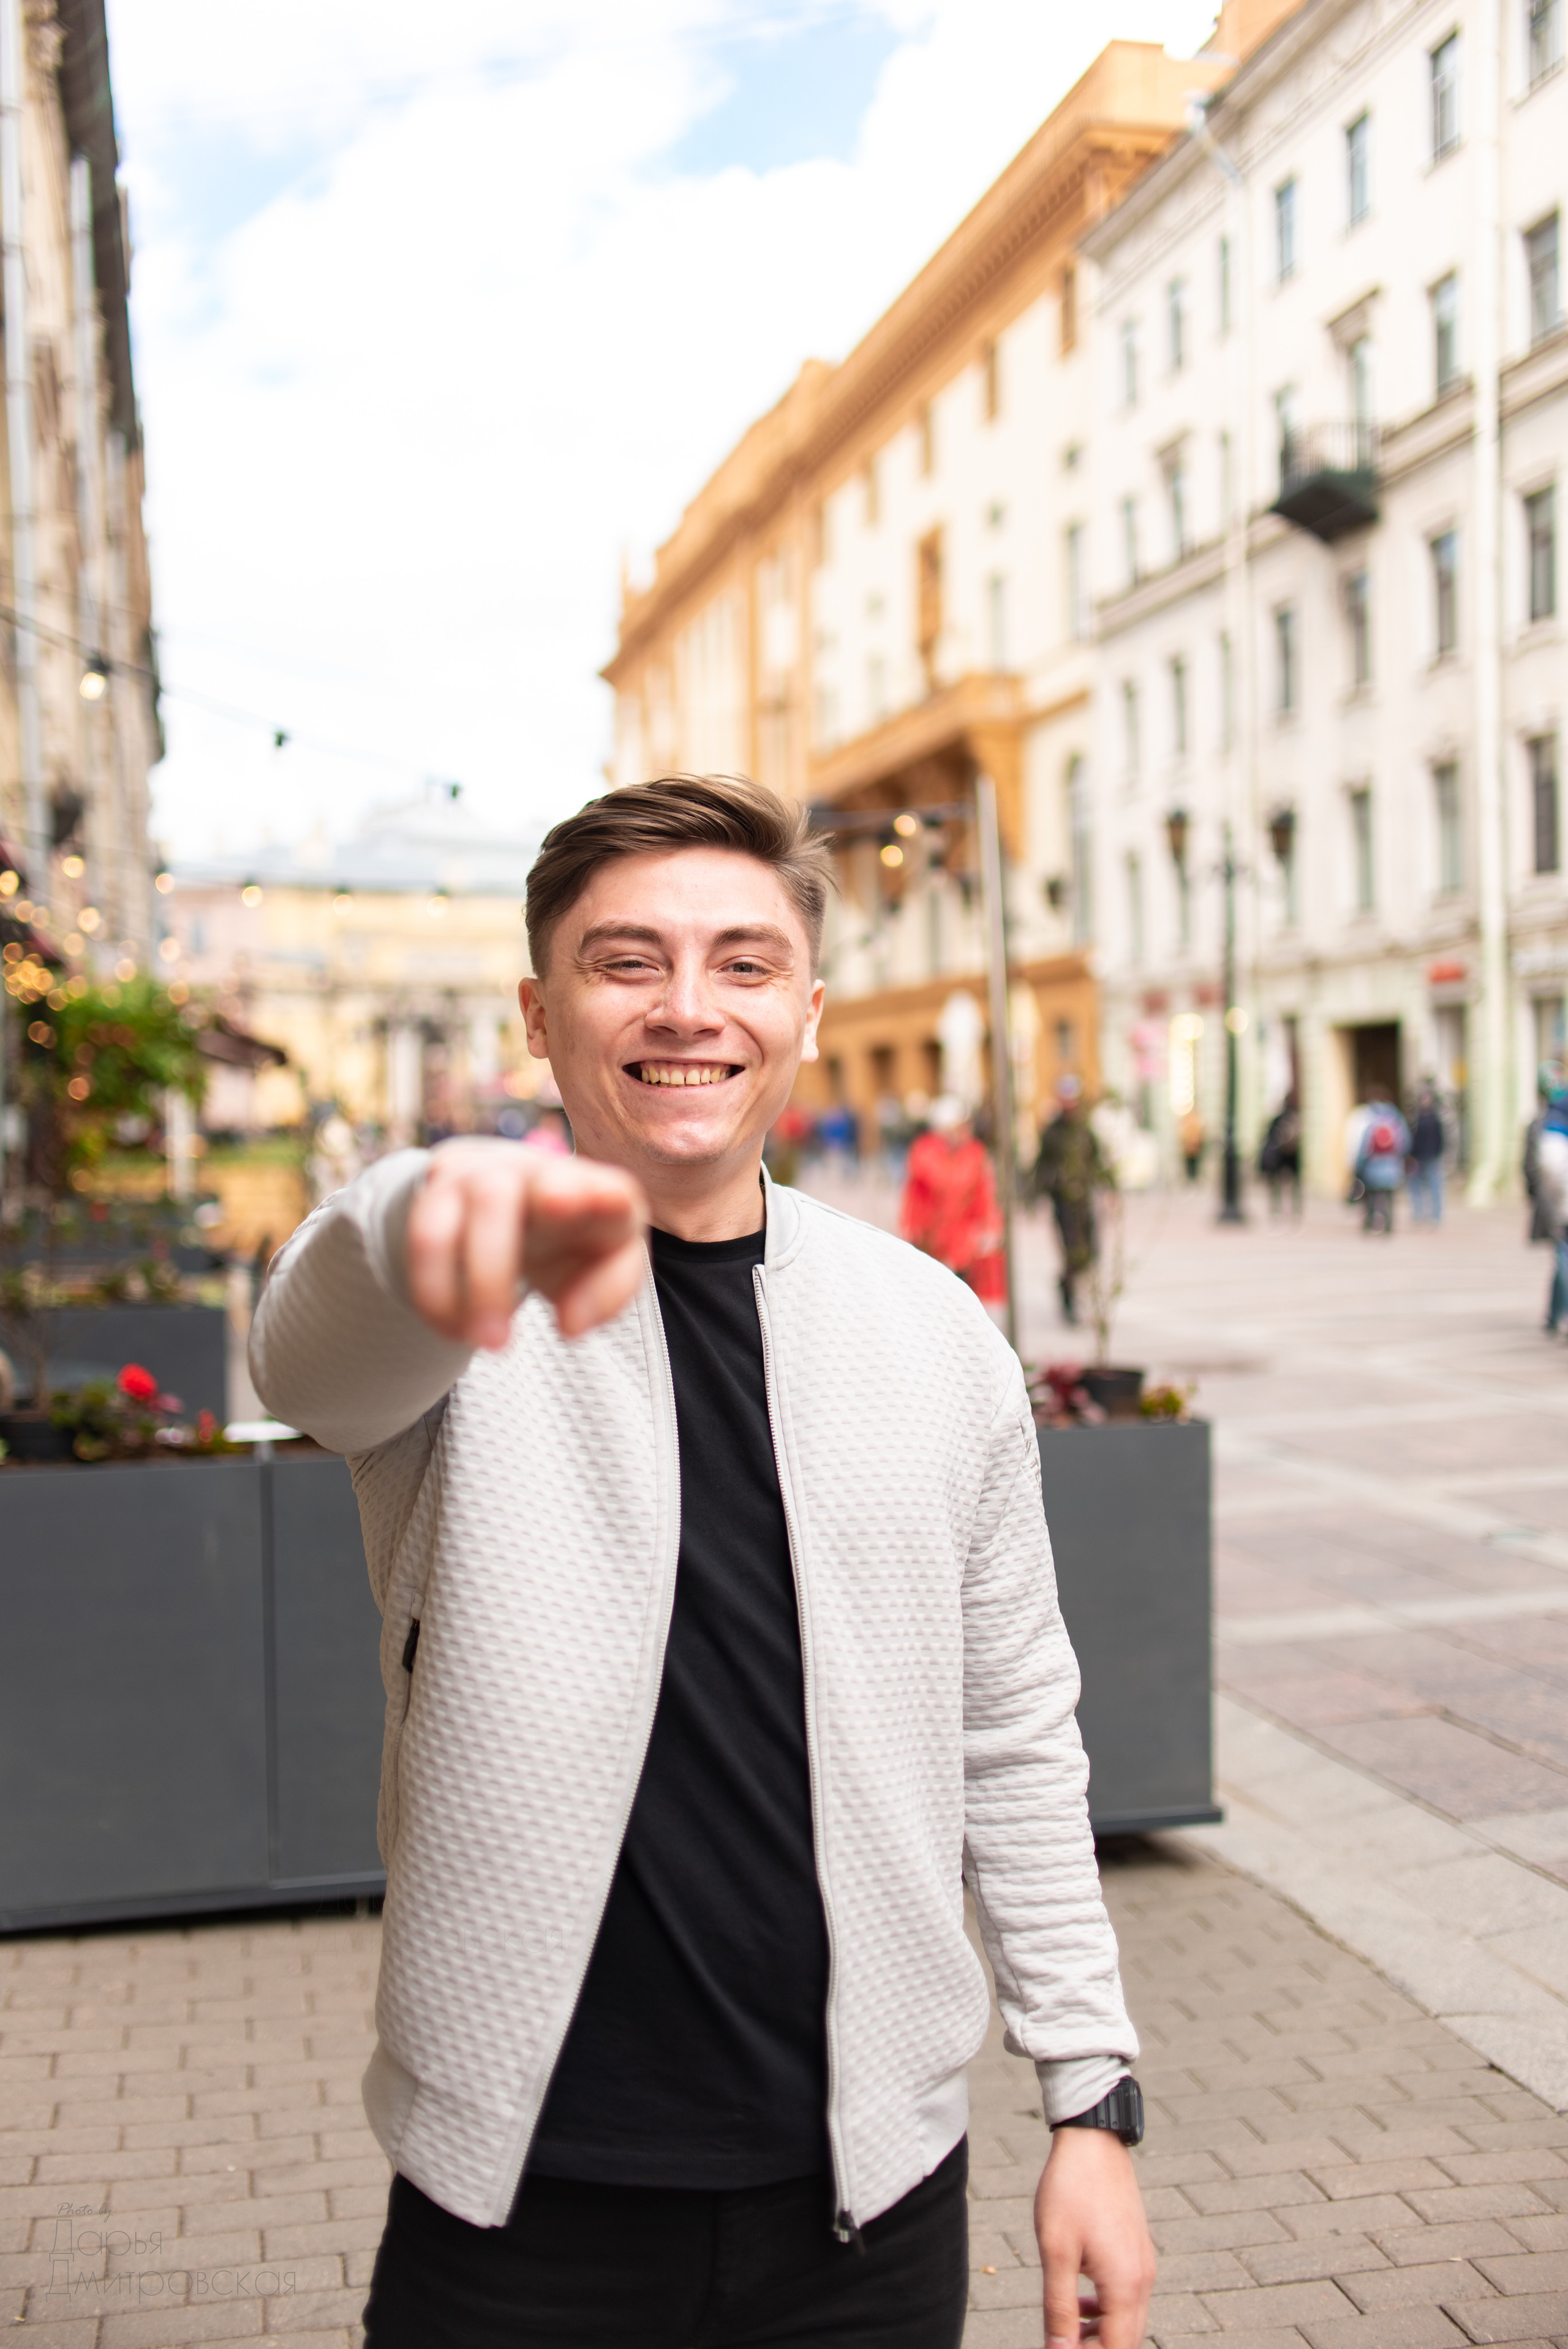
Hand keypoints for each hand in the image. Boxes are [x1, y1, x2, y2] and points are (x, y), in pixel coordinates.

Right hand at [406, 1139, 647, 1346]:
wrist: (525, 1192)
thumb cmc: (577, 1235)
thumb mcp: (608, 1263)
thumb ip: (608, 1294)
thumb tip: (569, 1327)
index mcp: (594, 1191)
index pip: (599, 1186)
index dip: (586, 1192)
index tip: (568, 1203)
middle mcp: (532, 1174)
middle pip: (495, 1200)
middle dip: (488, 1273)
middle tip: (497, 1344)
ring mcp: (478, 1179)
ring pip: (445, 1225)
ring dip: (453, 1292)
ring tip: (480, 1344)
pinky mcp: (439, 1195)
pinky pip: (423, 1243)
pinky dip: (434, 1295)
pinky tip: (455, 1329)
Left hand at [1035, 2128, 1155, 2346]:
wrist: (1093, 2140)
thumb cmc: (1071, 2190)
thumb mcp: (1056, 2252)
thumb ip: (1060, 2307)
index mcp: (1126, 2285)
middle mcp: (1143, 2279)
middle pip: (1127, 2339)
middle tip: (1062, 2345)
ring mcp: (1143, 2263)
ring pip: (1128, 2319)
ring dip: (1101, 2334)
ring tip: (1067, 2332)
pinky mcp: (1137, 2250)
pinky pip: (1128, 2296)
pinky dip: (1107, 2309)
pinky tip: (1081, 2301)